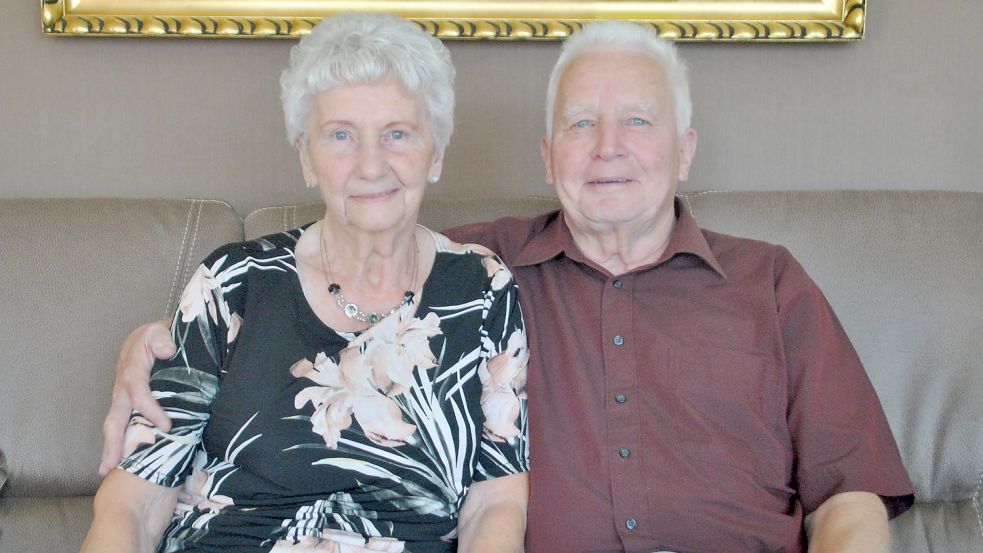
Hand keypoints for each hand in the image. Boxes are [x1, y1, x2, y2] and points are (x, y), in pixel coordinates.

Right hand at [98, 320, 174, 476]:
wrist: (146, 338)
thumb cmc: (155, 337)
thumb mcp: (159, 333)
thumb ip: (162, 339)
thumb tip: (167, 351)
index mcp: (132, 373)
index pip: (140, 396)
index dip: (152, 412)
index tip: (167, 426)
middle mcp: (123, 390)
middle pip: (115, 419)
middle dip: (113, 443)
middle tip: (109, 467)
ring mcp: (123, 398)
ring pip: (114, 425)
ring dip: (111, 447)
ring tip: (107, 471)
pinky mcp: (127, 404)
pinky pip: (123, 424)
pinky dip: (120, 442)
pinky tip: (121, 460)